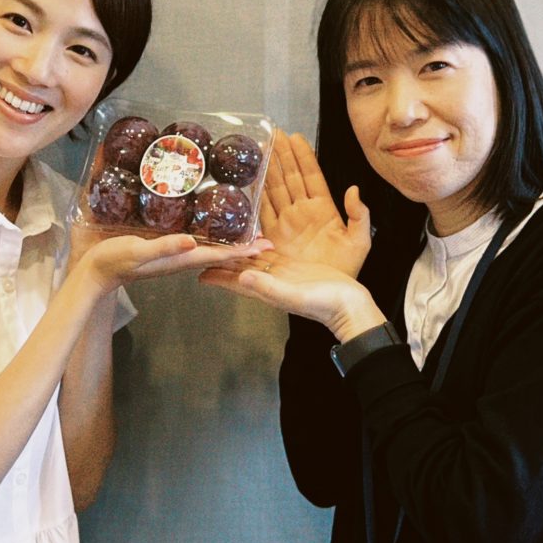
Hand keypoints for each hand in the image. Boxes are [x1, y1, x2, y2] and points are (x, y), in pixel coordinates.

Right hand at [72, 226, 271, 294]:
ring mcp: (174, 254)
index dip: (243, 251)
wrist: (95, 270)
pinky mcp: (165, 248)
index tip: (266, 245)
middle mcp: (182, 256)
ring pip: (210, 249)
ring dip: (229, 242)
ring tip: (248, 231)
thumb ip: (164, 247)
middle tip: (267, 238)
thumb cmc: (114, 260)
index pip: (219, 256)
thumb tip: (192, 242)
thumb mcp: (138, 251)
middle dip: (243, 247)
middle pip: (220, 253)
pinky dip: (210, 237)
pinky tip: (211, 227)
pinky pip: (195, 243)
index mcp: (181, 258)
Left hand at [199, 252, 384, 341]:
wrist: (350, 306)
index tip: (192, 264)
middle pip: (237, 267)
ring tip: (220, 235)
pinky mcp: (292, 265)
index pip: (231, 280)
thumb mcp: (294, 297)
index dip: (213, 272)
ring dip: (236, 249)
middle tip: (202, 243)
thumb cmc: (324, 306)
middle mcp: (268, 281)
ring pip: (251, 258)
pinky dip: (256, 244)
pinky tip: (250, 235)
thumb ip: (269, 288)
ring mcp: (280, 273)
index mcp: (264, 288)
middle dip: (220, 257)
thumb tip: (241, 277)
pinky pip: (269, 252)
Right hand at [260, 131, 370, 277]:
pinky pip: (262, 213)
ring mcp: (286, 224)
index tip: (293, 136)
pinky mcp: (273, 238)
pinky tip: (248, 182)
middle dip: (280, 155)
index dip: (302, 156)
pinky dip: (255, 197)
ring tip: (259, 149)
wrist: (333, 297)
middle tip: (270, 134)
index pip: (311, 175)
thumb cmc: (348, 269)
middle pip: (289, 177)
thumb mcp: (360, 241)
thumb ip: (359, 215)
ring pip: (275, 190)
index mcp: (323, 209)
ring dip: (267, 170)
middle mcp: (302, 213)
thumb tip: (354, 190)